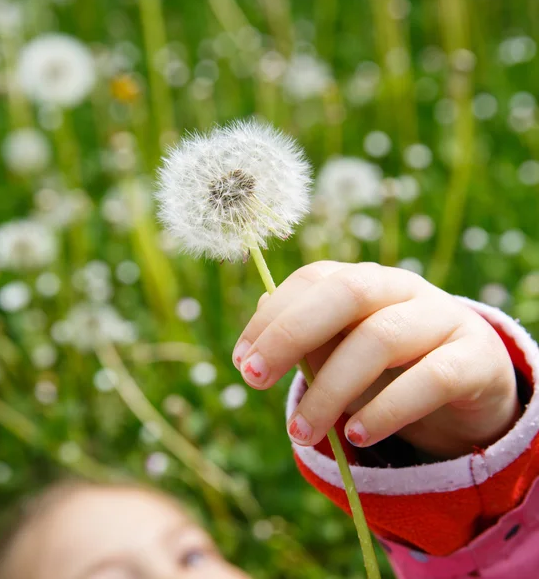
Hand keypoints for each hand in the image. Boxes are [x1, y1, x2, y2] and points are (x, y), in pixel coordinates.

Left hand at [233, 261, 519, 459]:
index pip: (310, 280)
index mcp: (362, 280)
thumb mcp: (341, 352)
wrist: (469, 379)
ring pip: (379, 339)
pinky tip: (358, 435)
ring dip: (330, 390)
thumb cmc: (388, 365)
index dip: (271, 317)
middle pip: (345, 293)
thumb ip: (305, 342)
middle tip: (253, 379)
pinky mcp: (474, 358)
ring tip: (301, 433)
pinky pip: (430, 379)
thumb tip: (256, 338)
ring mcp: (441, 316)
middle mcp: (400, 287)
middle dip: (290, 334)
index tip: (242, 361)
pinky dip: (387, 409)